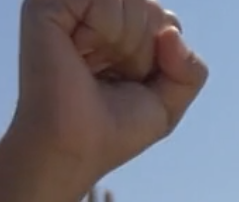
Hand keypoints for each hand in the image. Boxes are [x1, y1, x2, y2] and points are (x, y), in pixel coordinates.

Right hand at [2, 0, 208, 201]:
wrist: (72, 149)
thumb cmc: (112, 131)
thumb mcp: (168, 104)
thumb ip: (191, 69)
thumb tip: (171, 33)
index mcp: (115, 32)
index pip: (163, 20)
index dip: (157, 57)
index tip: (128, 83)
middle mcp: (91, 14)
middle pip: (151, 8)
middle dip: (141, 50)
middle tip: (107, 77)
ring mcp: (68, 6)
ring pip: (131, 2)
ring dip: (122, 42)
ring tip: (89, 67)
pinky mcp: (46, 5)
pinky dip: (104, 27)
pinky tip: (79, 51)